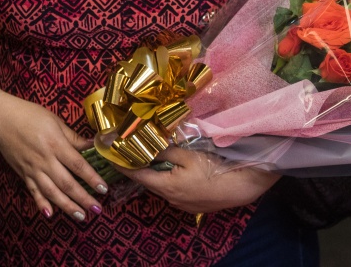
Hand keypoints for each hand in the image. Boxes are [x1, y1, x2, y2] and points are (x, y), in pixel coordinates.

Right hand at [0, 94, 109, 220]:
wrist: (1, 120)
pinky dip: (41, 203)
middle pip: (66, 183)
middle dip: (83, 198)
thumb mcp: (56, 121)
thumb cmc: (30, 115)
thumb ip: (73, 137)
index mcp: (55, 145)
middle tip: (97, 209)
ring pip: (51, 192)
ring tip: (80, 216)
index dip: (92, 178)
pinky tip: (50, 214)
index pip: (78, 165)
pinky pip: (33, 191)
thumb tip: (92, 145)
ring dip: (66, 206)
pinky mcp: (23, 174)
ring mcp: (32, 169)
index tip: (104, 189)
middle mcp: (44, 160)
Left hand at [115, 147, 279, 213]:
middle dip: (142, 167)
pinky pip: (175, 190)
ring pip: (163, 185)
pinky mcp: (192, 204)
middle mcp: (170, 198)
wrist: (240, 187)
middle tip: (135, 151)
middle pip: (149, 181)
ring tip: (158, 158)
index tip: (111, 156)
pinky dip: (171, 179)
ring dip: (159, 173)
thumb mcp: (188, 155)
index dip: (123, 165)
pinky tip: (179, 170)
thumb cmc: (213, 170)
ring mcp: (181, 204)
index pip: (137, 175)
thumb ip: (166, 151)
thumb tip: (148, 145)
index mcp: (165, 186)